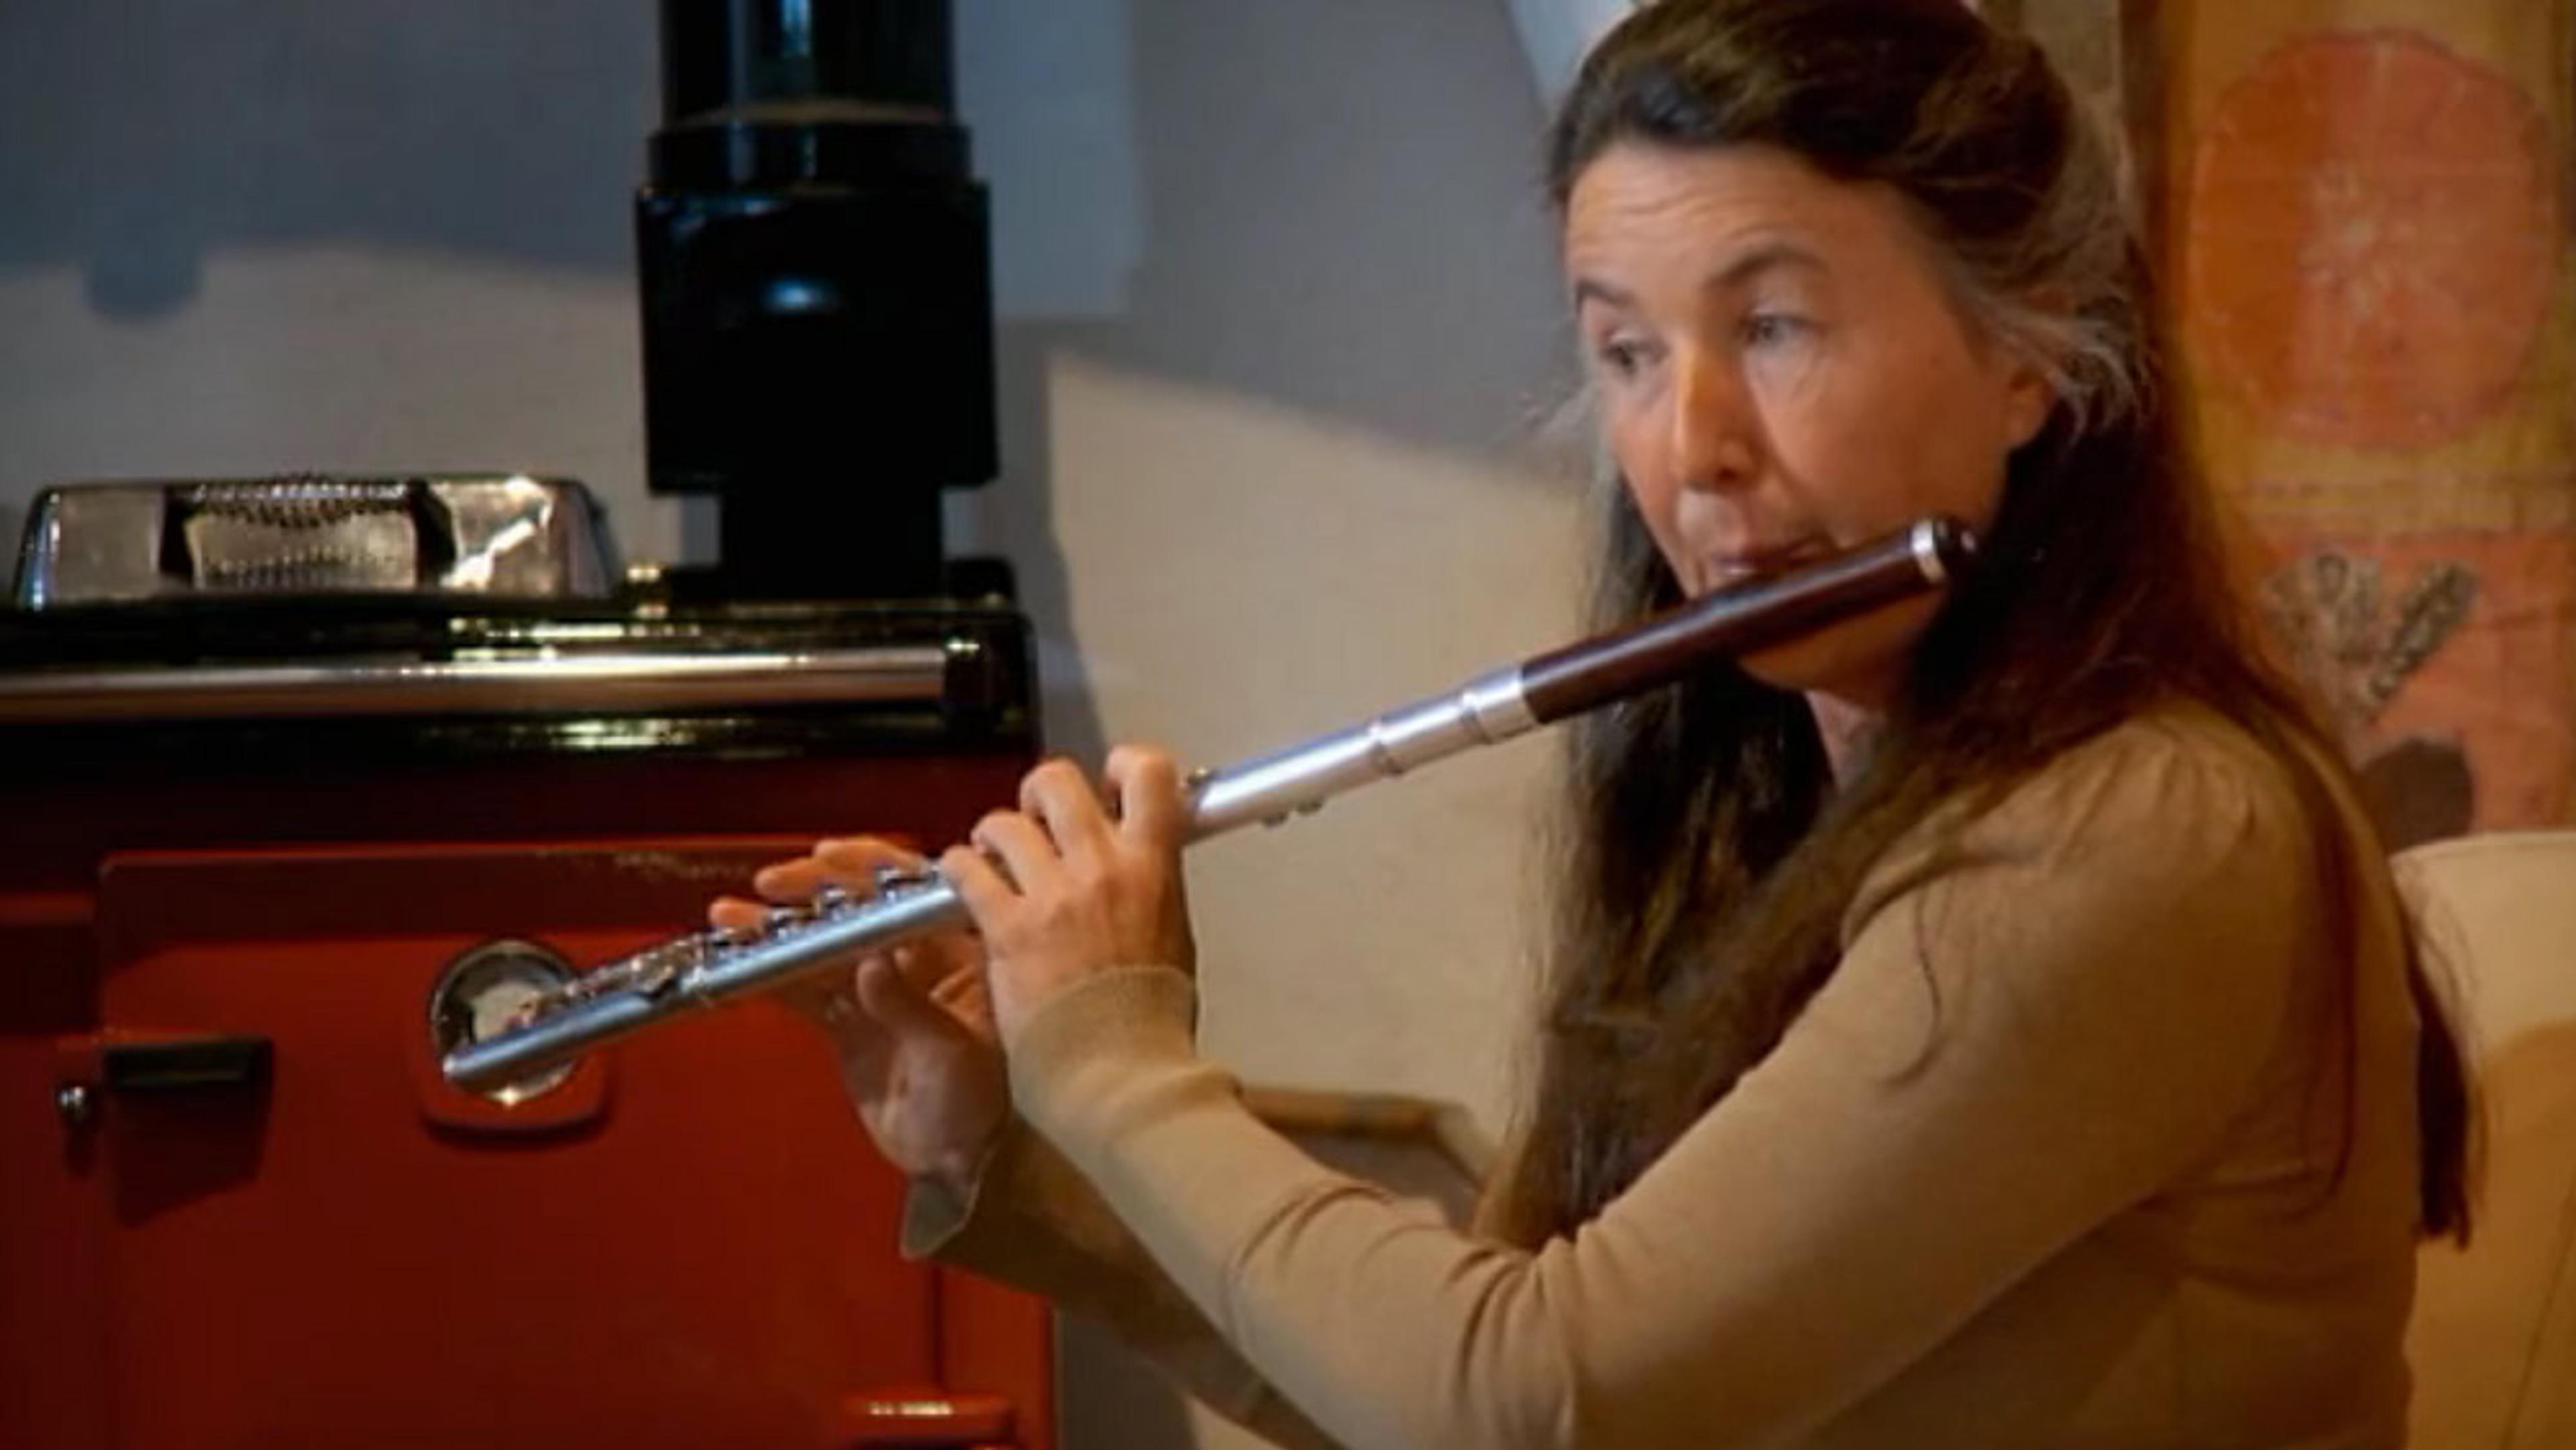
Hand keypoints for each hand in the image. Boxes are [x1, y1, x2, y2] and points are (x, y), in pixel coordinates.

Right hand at [714, 836, 1005, 1197]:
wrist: (962, 1161)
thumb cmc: (982, 1104)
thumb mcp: (953, 1054)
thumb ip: (910, 1008)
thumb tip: (871, 967)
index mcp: (958, 951)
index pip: (909, 891)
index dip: (868, 869)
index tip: (826, 859)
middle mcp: (916, 961)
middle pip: (859, 909)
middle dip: (814, 892)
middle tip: (772, 884)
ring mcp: (877, 992)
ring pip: (824, 947)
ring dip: (779, 930)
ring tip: (731, 917)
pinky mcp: (847, 1025)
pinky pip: (805, 991)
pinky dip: (772, 975)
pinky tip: (738, 958)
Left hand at [942, 746, 1194, 1043]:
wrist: (1120, 1070)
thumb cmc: (1149, 1020)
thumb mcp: (1175, 938)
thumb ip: (1154, 890)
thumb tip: (1146, 868)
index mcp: (1151, 867)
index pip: (1149, 776)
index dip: (1125, 765)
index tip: (1112, 779)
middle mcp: (1101, 868)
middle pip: (1058, 782)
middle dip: (1040, 792)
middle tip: (1036, 816)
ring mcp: (1051, 895)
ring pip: (1006, 821)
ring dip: (994, 834)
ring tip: (992, 855)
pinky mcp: (1007, 926)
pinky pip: (967, 869)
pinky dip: (960, 868)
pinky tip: (962, 881)